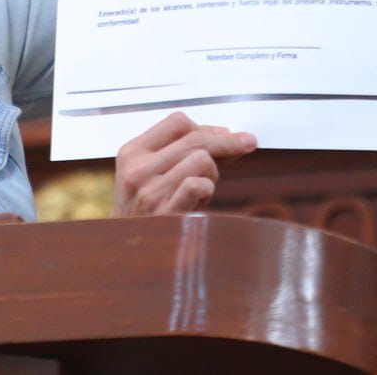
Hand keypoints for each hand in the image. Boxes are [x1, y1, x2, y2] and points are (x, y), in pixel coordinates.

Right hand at [113, 112, 256, 215]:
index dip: (207, 127)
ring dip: (212, 173)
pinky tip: (201, 200)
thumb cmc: (147, 214)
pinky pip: (197, 184)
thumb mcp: (152, 175)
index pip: (177, 122)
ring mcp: (149, 192)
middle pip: (195, 138)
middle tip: (246, 145)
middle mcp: (137, 169)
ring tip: (203, 190)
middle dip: (224, 144)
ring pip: (201, 159)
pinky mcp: (164, 213)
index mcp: (132, 153)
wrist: (131, 254)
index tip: (226, 135)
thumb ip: (182, 152)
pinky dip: (207, 189)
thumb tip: (227, 135)